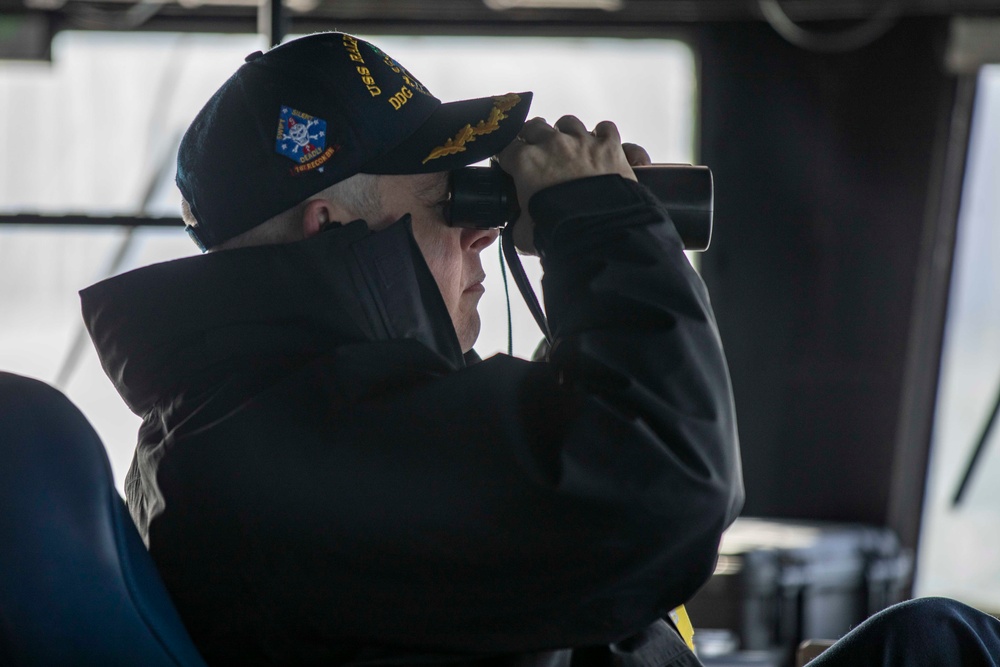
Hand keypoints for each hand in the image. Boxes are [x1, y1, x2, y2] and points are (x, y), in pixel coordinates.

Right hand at [496, 116, 649, 254]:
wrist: (600, 236)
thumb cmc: (561, 234)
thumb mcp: (525, 234)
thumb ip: (517, 224)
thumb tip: (518, 226)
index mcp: (526, 162)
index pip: (506, 148)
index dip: (507, 157)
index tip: (509, 164)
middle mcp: (552, 144)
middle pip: (535, 127)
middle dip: (532, 139)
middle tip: (536, 153)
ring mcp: (582, 141)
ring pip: (568, 123)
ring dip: (565, 133)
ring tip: (568, 149)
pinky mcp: (609, 146)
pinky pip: (605, 128)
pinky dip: (602, 136)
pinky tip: (599, 148)